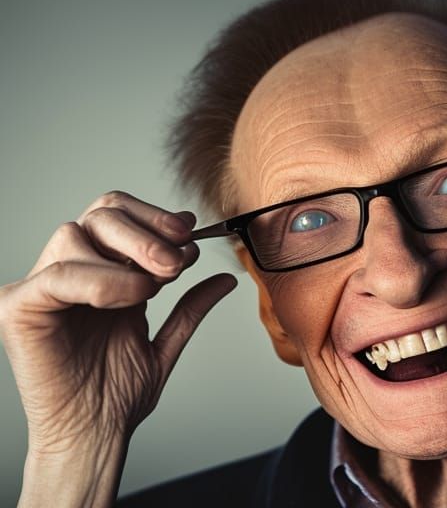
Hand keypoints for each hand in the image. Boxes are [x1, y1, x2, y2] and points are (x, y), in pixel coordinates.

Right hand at [0, 191, 235, 457]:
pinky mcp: (18, 309)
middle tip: (177, 262)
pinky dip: (103, 279)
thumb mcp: (166, 341)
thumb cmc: (118, 394)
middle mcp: (67, 270)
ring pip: (76, 232)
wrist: (95, 435)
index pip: (118, 211)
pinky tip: (131, 297)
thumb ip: (190, 306)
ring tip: (152, 287)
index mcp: (99, 269)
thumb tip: (226, 278)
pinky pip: (57, 273)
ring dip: (128, 253)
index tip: (191, 235)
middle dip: (149, 230)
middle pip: (101, 213)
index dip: (156, 216)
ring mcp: (40, 287)